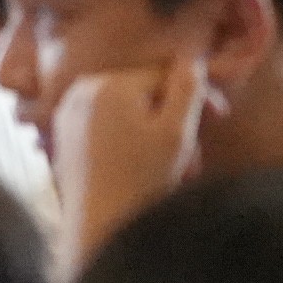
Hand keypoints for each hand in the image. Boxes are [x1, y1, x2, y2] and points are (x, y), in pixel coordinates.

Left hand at [53, 57, 210, 252]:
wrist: (97, 226)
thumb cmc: (140, 180)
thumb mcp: (176, 133)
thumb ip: (187, 89)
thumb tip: (192, 56)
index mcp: (110, 84)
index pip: (164, 75)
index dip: (195, 95)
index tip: (219, 117)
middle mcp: (82, 90)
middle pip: (143, 93)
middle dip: (173, 119)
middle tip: (196, 153)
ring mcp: (68, 113)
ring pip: (126, 112)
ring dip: (155, 134)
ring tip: (175, 168)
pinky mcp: (63, 136)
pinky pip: (104, 127)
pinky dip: (128, 142)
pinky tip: (145, 169)